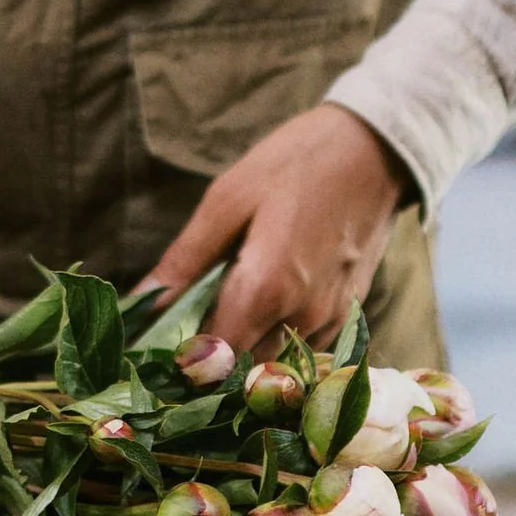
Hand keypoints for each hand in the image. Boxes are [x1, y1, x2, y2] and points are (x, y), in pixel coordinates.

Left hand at [141, 103, 407, 353]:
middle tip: (178, 325)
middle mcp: (301, 318)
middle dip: (208, 356)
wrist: (376, 149)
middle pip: (240, 367)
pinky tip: (258, 299)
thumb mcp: (227, 200)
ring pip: (271, 358)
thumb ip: (184, 262)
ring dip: (242, 345)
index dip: (179, 363)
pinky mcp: (346, 314)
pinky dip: (272, 332)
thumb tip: (139, 305)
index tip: (155, 349)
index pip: (212, 362)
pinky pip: (298, 343)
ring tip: (217, 307)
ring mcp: (329, 320)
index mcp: (265, 289)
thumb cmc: (295, 164)